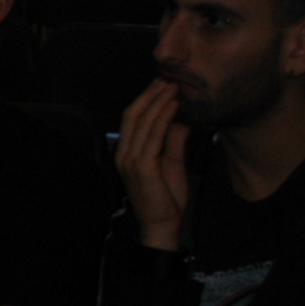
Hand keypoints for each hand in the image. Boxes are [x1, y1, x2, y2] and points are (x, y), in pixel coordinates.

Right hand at [114, 78, 190, 251]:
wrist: (162, 226)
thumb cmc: (166, 198)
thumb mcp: (172, 164)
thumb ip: (173, 141)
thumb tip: (180, 120)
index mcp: (127, 152)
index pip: (132, 118)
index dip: (145, 99)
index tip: (162, 85)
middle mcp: (124, 153)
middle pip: (133, 115)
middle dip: (150, 95)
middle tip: (167, 80)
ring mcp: (131, 160)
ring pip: (142, 122)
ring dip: (158, 102)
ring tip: (173, 88)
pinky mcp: (142, 167)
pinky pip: (152, 136)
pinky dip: (163, 118)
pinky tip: (174, 107)